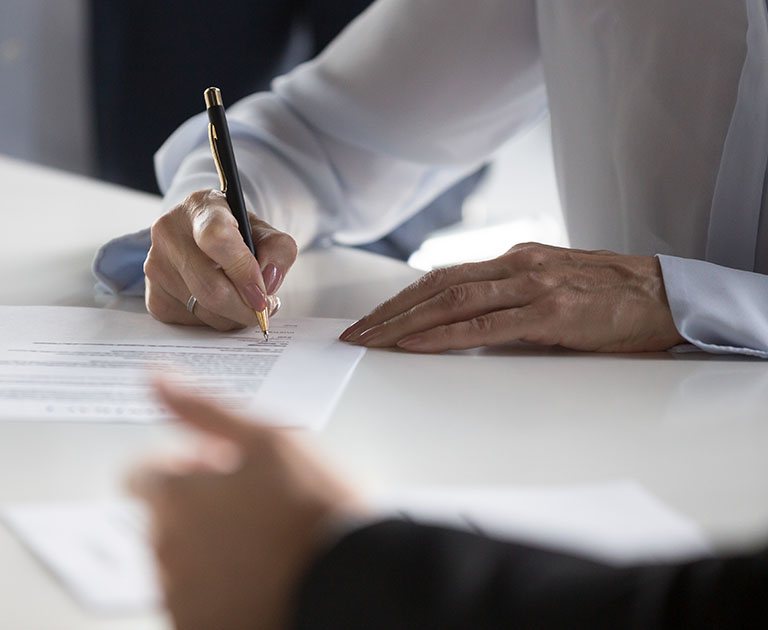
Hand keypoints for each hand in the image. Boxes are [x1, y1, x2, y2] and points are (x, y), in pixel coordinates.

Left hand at [128, 379, 363, 629]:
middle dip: (198, 507)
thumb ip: (202, 409)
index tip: (222, 470)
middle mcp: (167, 550)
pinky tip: (264, 579)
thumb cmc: (320, 513)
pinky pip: (196, 604)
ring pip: (179, 562)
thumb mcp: (268, 440)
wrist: (359, 588)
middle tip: (257, 506)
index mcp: (175, 498)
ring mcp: (182, 598)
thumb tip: (155, 377)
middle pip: (163, 518)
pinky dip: (220, 591)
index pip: (141, 475)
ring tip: (267, 546)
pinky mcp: (201, 628)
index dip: (183, 466)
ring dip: (208, 549)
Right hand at [145, 190, 296, 330]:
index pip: (217, 239)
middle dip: (245, 308)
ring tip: (241, 300)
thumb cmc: (234, 234)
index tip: (263, 295)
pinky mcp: (153, 296)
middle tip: (264, 308)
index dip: (243, 272)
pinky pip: (193, 324)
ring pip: (205, 312)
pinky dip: (214, 321)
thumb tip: (267, 283)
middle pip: (211, 288)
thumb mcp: (263, 231)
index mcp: (200, 207)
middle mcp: (168, 233)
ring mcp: (156, 266)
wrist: (198, 238)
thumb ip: (279, 251)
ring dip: (233, 316)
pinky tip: (218, 304)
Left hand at [341, 242, 686, 352]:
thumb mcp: (554, 291)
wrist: (669, 297)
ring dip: (404, 324)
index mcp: (515, 259)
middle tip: (354, 334)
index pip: (443, 277)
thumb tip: (465, 327)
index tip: (370, 320)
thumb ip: (511, 302)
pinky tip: (416, 346)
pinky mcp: (551, 313)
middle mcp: (517, 265)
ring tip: (372, 342)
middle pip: (436, 286)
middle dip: (389, 312)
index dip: (401, 299)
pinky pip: (485, 324)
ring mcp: (533, 286)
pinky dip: (445, 335)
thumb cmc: (613, 300)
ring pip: (451, 301)